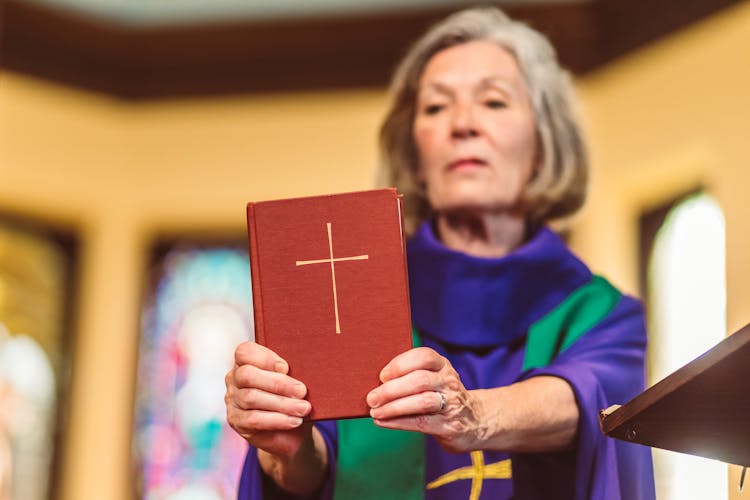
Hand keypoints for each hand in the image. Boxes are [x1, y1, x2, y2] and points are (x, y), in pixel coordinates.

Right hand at [225, 342, 312, 458]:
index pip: (244, 352)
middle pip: (247, 375)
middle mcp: (235, 379)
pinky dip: (277, 419)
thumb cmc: (291, 398)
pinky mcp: (236, 422)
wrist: (291, 431)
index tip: (286, 367)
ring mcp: (233, 401)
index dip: (264, 358)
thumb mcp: (292, 380)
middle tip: (302, 390)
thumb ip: (290, 371)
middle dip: (277, 383)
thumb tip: (304, 367)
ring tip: (303, 408)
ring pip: (252, 398)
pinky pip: (254, 419)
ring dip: (282, 403)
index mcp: (246, 362)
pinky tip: (294, 420)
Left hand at [366, 347, 484, 453]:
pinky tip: (383, 422)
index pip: (424, 357)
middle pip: (420, 380)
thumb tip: (374, 381)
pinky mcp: (450, 426)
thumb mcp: (433, 379)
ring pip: (422, 401)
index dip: (401, 364)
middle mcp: (449, 382)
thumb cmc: (440, 396)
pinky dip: (399, 422)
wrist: (474, 422)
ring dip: (394, 407)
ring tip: (375, 411)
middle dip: (392, 389)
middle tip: (371, 398)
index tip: (382, 376)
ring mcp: (452, 404)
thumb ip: (410, 376)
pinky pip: (422, 423)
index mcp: (442, 365)